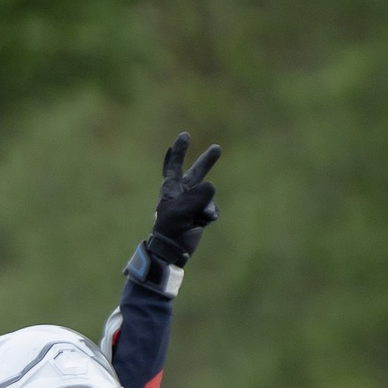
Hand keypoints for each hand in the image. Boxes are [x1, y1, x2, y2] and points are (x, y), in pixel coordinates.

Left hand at [146, 132, 220, 266]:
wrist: (173, 250)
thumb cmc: (171, 229)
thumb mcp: (182, 210)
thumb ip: (197, 196)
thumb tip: (211, 186)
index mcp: (171, 189)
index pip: (174, 166)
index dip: (179, 151)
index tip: (185, 136)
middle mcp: (182, 193)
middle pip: (196, 173)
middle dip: (206, 162)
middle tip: (217, 148)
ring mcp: (193, 203)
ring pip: (208, 195)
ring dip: (206, 206)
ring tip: (196, 219)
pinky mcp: (201, 213)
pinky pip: (212, 208)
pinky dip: (209, 214)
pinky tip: (202, 222)